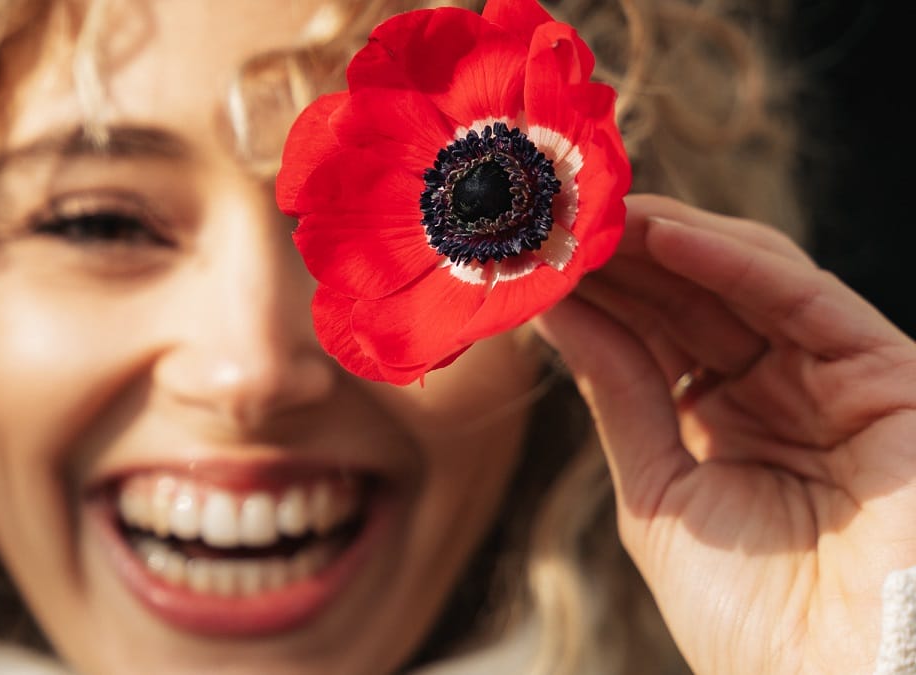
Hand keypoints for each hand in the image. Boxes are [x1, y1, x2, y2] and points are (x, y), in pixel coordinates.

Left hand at [532, 194, 915, 674]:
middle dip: (622, 255)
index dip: (597, 290)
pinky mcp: (886, 372)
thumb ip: (619, 396)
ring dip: (666, 241)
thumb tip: (557, 314)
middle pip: (692, 295)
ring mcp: (832, 376)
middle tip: (552, 215)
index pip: (654, 331)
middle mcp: (780, 388)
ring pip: (745, 279)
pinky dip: (733, 262)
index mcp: (726, 420)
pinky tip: (662, 236)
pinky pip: (805, 300)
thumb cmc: (752, 616)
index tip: (533, 253)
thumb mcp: (659, 492)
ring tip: (593, 216)